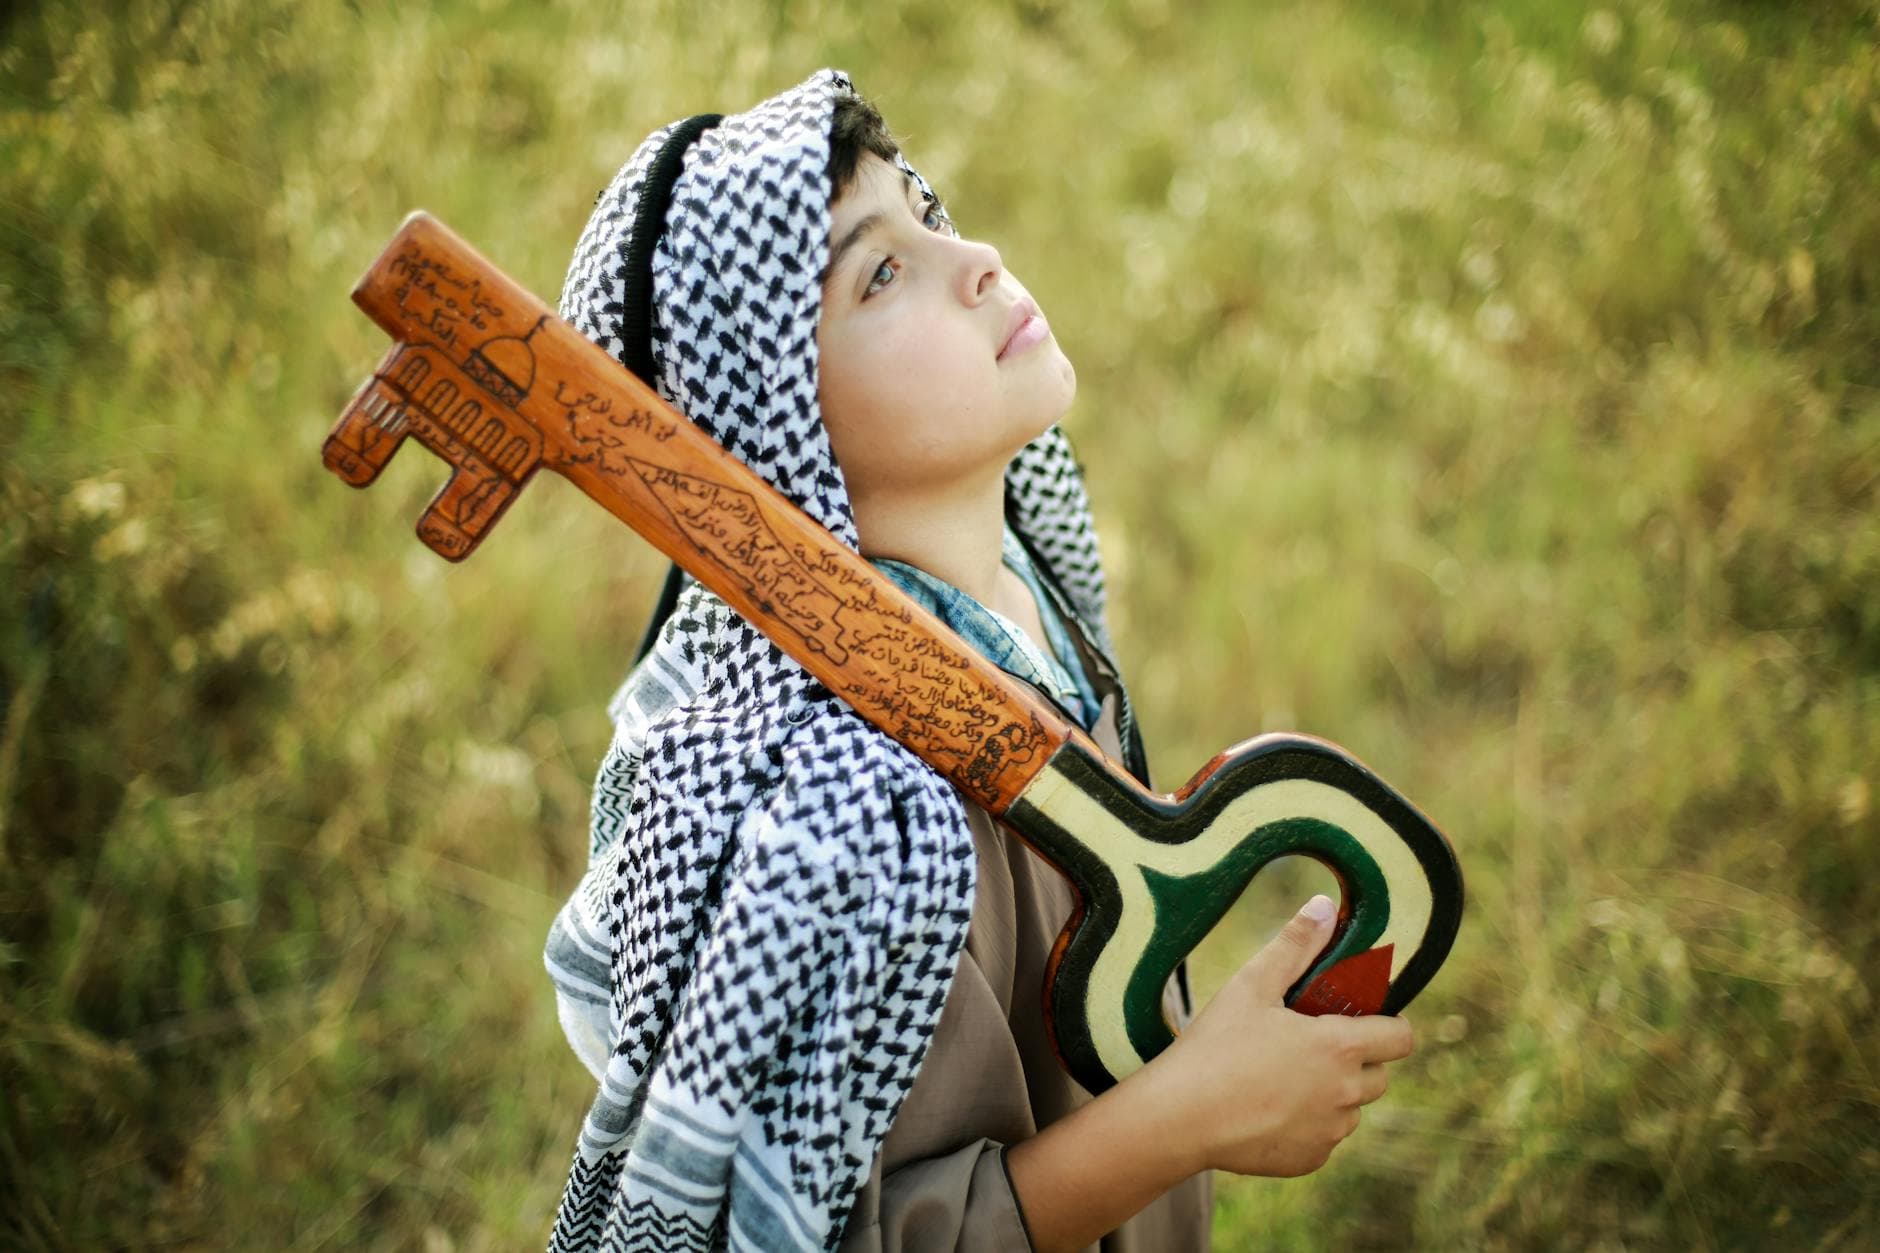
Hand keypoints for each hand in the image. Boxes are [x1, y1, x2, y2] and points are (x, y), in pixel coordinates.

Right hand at [1146, 894, 1415, 1177]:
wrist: (1179, 1117)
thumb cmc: (1215, 1044)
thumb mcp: (1252, 985)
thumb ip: (1294, 945)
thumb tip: (1324, 905)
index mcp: (1340, 1046)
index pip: (1402, 1038)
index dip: (1389, 1026)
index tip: (1364, 1020)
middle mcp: (1346, 1093)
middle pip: (1378, 1076)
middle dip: (1355, 1060)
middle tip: (1309, 1047)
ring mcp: (1330, 1132)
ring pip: (1351, 1109)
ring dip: (1331, 1094)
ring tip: (1281, 1079)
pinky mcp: (1310, 1160)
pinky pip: (1324, 1138)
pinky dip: (1307, 1125)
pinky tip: (1267, 1110)